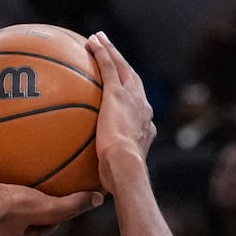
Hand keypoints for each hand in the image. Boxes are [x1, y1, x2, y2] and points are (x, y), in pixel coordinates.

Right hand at [0, 170, 101, 235]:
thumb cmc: (8, 209)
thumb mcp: (45, 207)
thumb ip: (70, 205)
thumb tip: (98, 199)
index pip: (38, 229)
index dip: (53, 219)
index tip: (63, 207)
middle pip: (13, 217)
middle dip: (23, 206)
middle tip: (34, 190)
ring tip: (1, 174)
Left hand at [86, 32, 155, 192]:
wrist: (126, 168)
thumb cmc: (120, 180)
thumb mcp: (113, 177)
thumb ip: (105, 177)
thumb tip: (94, 196)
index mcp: (144, 128)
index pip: (137, 107)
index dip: (130, 97)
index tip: (121, 91)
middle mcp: (143, 109)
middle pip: (133, 81)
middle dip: (122, 66)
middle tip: (110, 53)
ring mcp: (133, 99)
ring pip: (122, 68)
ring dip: (111, 51)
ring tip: (98, 39)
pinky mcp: (118, 94)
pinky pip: (109, 67)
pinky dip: (102, 52)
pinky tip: (91, 41)